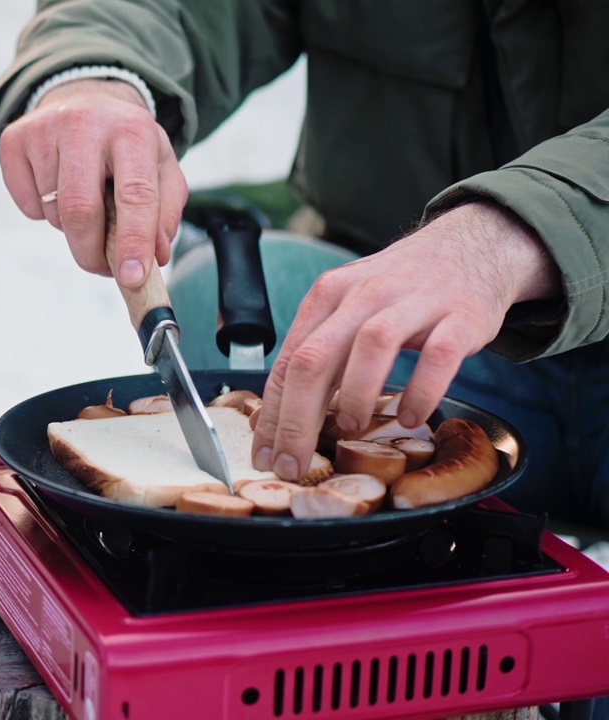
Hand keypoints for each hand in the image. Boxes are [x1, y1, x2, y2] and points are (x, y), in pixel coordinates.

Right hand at [0, 78, 184, 288]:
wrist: (83, 99)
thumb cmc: (125, 145)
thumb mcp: (160, 168)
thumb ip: (165, 214)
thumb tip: (154, 256)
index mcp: (133, 130)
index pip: (135, 195)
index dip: (133, 241)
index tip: (132, 277)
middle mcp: (85, 123)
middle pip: (81, 210)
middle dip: (91, 251)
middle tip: (101, 265)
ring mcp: (44, 129)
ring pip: (53, 212)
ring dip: (69, 227)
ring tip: (84, 202)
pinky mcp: (13, 140)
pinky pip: (27, 205)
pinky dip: (43, 212)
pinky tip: (56, 187)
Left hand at [251, 201, 560, 480]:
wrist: (473, 246)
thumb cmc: (400, 291)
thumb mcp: (348, 309)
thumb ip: (317, 353)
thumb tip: (278, 415)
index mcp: (328, 295)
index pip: (289, 360)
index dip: (272, 414)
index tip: (266, 455)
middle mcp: (364, 294)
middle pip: (315, 358)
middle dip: (296, 420)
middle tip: (294, 463)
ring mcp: (414, 302)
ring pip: (370, 347)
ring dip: (353, 396)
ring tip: (348, 429)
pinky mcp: (460, 316)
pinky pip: (437, 357)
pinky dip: (422, 392)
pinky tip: (411, 418)